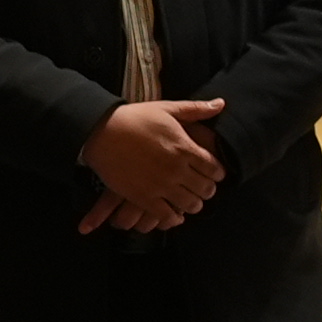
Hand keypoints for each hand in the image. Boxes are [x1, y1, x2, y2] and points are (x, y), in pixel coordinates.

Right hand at [78, 98, 226, 234]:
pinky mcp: (143, 198)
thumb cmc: (134, 117)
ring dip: (193, 204)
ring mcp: (160, 185)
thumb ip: (196, 109)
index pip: (214, 168)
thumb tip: (221, 103)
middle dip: (207, 190)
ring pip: (190, 205)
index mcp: (184, 147)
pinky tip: (173, 214)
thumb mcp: (167, 108)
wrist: (101, 131)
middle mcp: (176, 169)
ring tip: (189, 200)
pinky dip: (173, 218)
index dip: (217, 173)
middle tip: (204, 189)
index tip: (215, 174)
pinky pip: (166, 216)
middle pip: (205, 189)